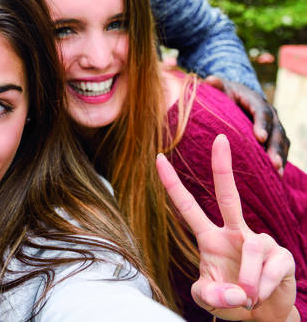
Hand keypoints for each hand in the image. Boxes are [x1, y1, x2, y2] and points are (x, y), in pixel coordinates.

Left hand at [156, 135, 297, 321]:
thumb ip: (211, 295)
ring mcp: (260, 241)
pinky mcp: (282, 256)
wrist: (262, 315)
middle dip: (223, 166)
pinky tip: (259, 296)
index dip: (173, 184)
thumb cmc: (229, 299)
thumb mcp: (209, 298)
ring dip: (246, 280)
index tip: (158, 158)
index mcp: (210, 237)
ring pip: (252, 249)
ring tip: (245, 298)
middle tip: (221, 137)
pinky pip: (270, 268)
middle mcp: (234, 233)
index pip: (188, 207)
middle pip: (229, 195)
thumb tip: (233, 292)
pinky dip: (261, 288)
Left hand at [205, 76, 289, 173]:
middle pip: (277, 131)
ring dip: (280, 158)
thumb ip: (216, 86)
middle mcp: (270, 114)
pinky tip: (276, 178)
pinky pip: (280, 151)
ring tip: (277, 173)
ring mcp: (274, 127)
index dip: (262, 124)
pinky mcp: (274, 139)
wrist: (235, 98)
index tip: (259, 137)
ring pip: (282, 143)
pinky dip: (279, 162)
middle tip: (273, 163)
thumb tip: (210, 80)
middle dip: (275, 147)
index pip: (262, 112)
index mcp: (257, 101)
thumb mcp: (221, 89)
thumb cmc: (225, 95)